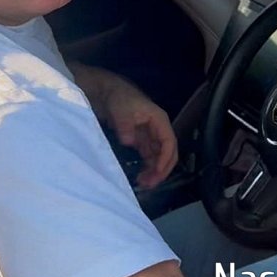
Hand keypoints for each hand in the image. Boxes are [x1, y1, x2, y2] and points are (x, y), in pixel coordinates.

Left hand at [67, 62, 177, 189]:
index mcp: (159, 120)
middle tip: (150, 184)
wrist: (107, 92)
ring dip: (154, 171)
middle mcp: (158, 129)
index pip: (169, 142)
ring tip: (143, 184)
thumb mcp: (121, 110)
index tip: (157, 173)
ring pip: (159, 157)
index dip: (165, 159)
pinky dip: (147, 167)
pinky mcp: (141, 140)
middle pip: (168, 152)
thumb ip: (125, 126)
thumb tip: (129, 142)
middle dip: (162, 169)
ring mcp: (150, 135)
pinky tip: (140, 177)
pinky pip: (149, 157)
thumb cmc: (118, 98)